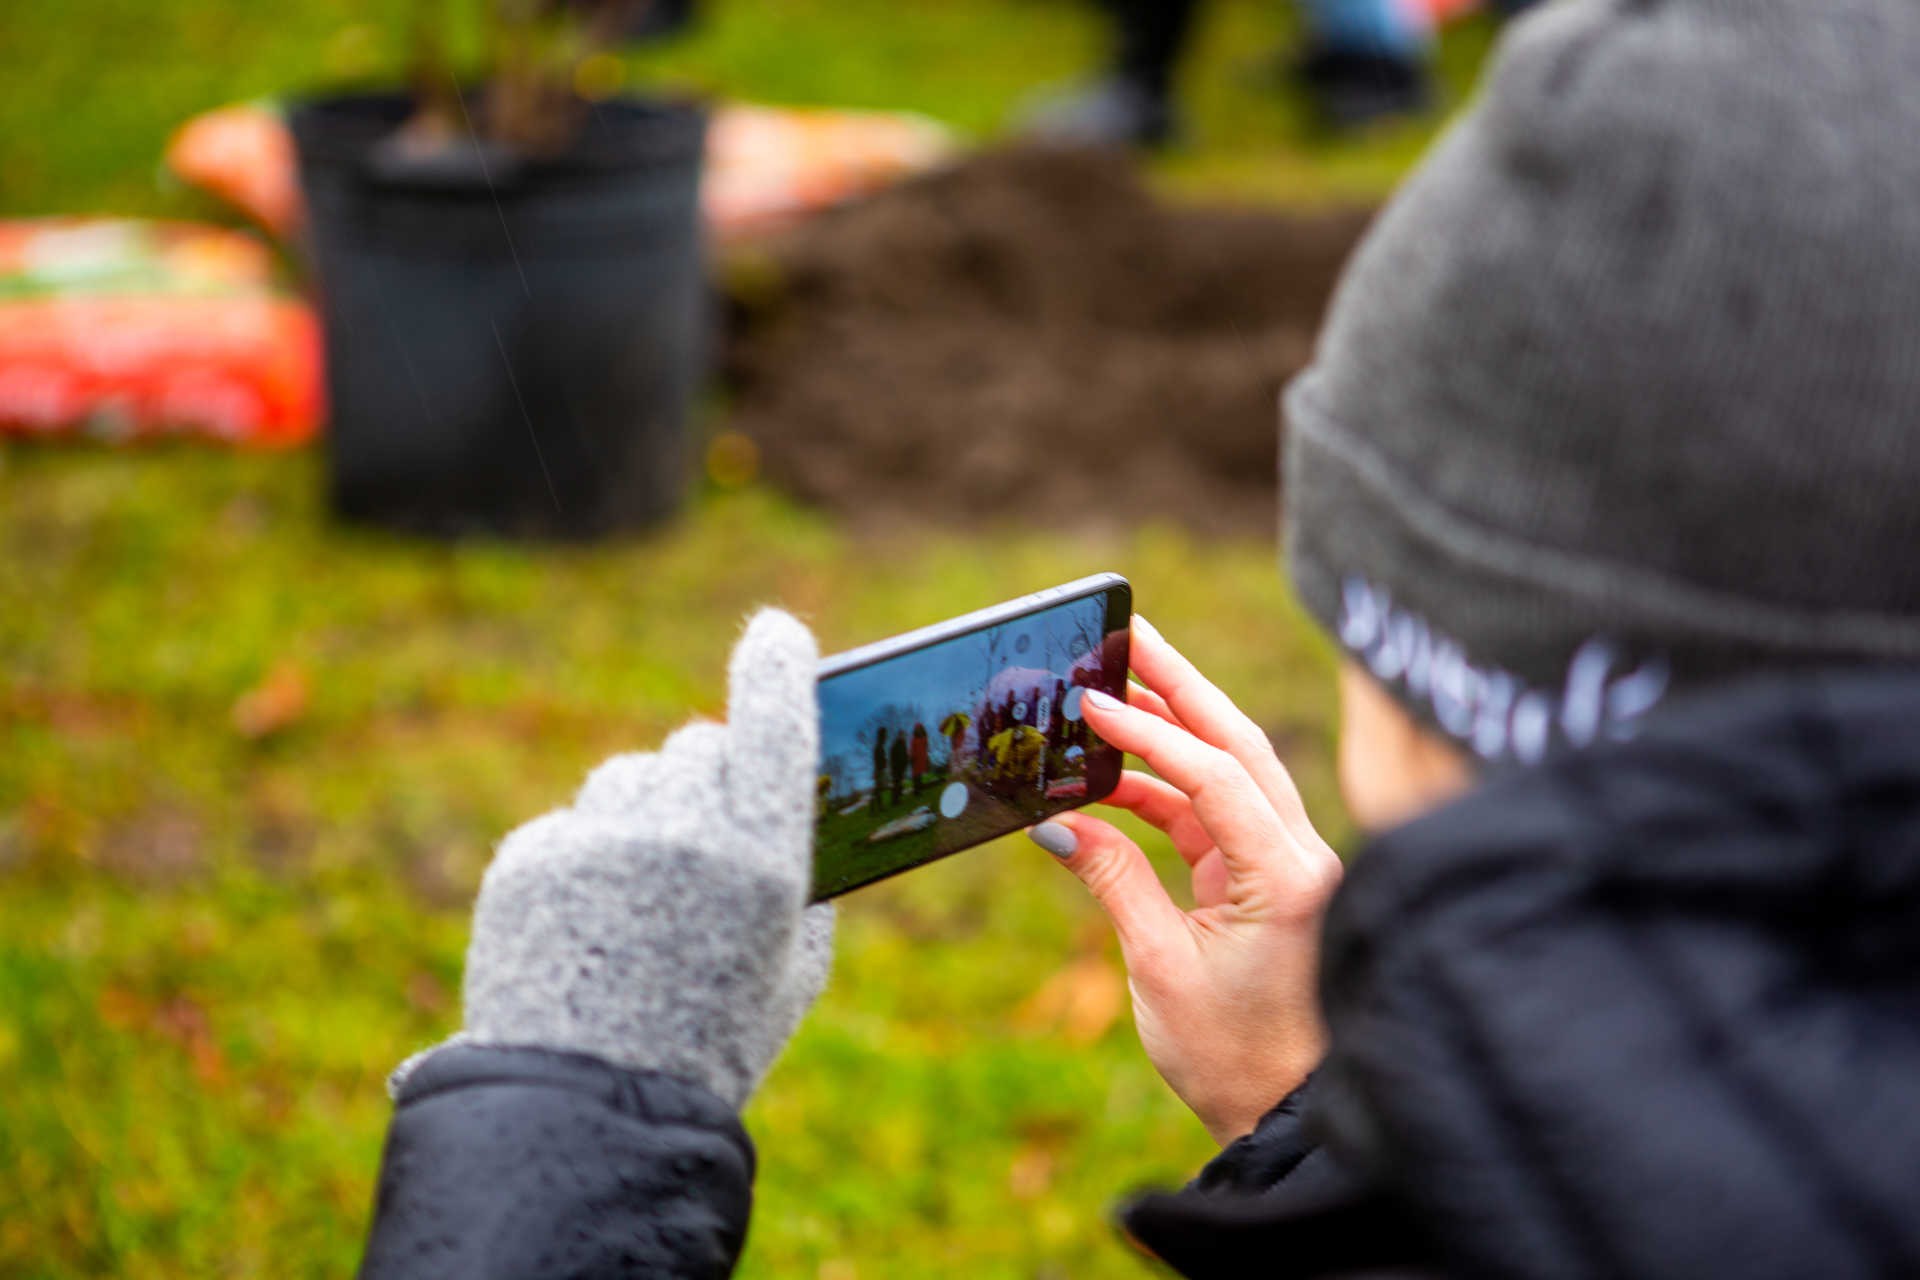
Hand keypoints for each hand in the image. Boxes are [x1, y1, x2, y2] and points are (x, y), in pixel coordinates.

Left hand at [444, 609, 833, 1107]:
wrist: (586, 1112)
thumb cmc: (710, 1042)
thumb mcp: (790, 968)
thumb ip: (800, 879)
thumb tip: (791, 804)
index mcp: (760, 856)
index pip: (774, 715)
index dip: (779, 664)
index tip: (779, 633)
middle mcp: (681, 832)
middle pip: (698, 744)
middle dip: (706, 779)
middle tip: (700, 849)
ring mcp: (599, 841)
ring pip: (628, 778)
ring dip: (640, 815)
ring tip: (636, 907)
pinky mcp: (529, 858)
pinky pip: (569, 825)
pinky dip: (580, 861)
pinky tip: (585, 928)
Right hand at [1031, 617, 1342, 1143]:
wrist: (1288, 1116)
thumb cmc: (1234, 1057)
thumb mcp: (1158, 967)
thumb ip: (1113, 881)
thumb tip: (1059, 823)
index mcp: (1286, 877)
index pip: (1216, 776)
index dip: (1150, 734)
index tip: (1091, 703)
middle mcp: (1302, 856)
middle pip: (1240, 745)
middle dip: (1182, 687)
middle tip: (1129, 634)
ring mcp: (1290, 863)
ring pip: (1233, 771)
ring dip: (1174, 731)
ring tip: (1112, 691)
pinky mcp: (1269, 879)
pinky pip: (1218, 812)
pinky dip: (1167, 790)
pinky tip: (1113, 778)